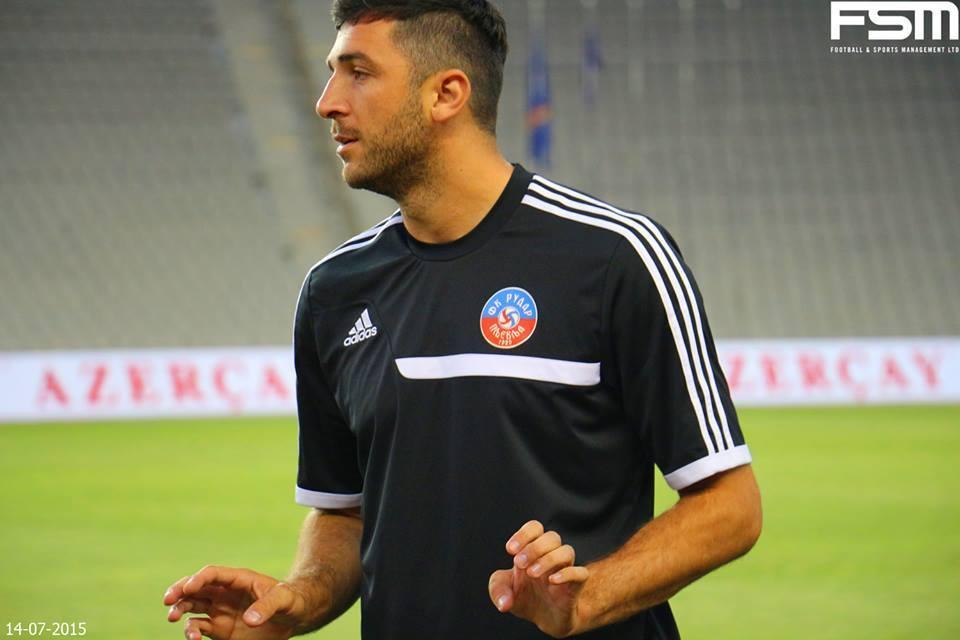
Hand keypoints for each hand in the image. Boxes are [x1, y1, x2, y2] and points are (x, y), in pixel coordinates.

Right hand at [163, 565, 308, 639]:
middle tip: (168, 600)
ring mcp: (219, 610)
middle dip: (179, 590)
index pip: (213, 574)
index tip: (188, 587)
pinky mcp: (218, 629)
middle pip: (195, 587)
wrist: (293, 617)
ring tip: (173, 618)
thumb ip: (267, 606)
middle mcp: (224, 593)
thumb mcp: (284, 599)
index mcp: (238, 579)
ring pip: (192, 606)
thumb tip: (248, 620)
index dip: (199, 578)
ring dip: (180, 610)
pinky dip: (191, 632)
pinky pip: (198, 628)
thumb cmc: (290, 601)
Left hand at [488, 521, 589, 637]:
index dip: (523, 534)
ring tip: (532, 573)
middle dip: (534, 547)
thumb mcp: (503, 593)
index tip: (510, 550)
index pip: (535, 528)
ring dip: (548, 559)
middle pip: (552, 537)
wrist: (545, 620)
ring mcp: (565, 569)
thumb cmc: (525, 598)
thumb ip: (497, 591)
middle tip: (519, 563)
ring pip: (567, 551)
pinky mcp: (576, 586)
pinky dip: (567, 573)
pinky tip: (552, 581)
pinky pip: (581, 573)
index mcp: (533, 551)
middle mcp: (551, 556)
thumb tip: (503, 603)